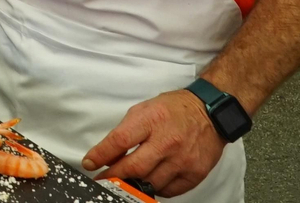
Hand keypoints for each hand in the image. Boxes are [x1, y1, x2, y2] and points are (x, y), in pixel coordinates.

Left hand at [83, 89, 225, 198]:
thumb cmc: (174, 110)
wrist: (210, 112)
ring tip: (124, 183)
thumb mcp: (143, 111)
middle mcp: (167, 142)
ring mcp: (182, 160)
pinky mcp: (195, 173)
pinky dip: (156, 189)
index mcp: (151, 121)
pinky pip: (170, 190)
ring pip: (151, 183)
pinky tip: (149, 183)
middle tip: (103, 180)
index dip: (100, 155)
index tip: (90, 163)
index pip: (119, 141)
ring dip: (134, 185)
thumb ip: (125, 132)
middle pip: (134, 167)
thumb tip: (108, 155)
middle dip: (113, 176)